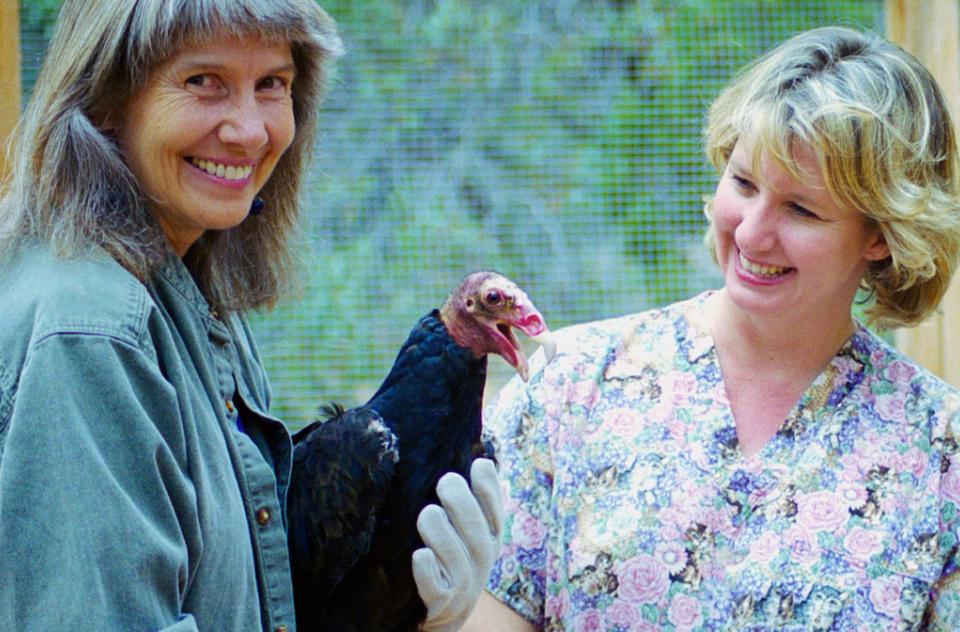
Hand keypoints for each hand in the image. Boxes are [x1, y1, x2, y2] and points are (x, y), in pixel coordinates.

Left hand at [413, 459, 504, 631]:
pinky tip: (419, 555)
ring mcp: (464, 585)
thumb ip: (473, 498)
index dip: (490, 490)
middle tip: (445, 482)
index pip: (497, 513)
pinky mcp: (441, 605)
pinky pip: (436, 589)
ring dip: (441, 534)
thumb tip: (483, 457)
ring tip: (428, 514)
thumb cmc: (453, 557)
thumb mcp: (468, 529)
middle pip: (478, 532)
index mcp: (490, 538)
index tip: (477, 465)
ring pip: (456, 558)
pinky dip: (427, 572)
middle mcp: (481, 560)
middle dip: (462, 504)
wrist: (443, 613)